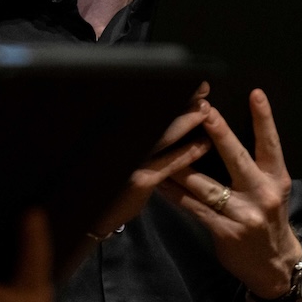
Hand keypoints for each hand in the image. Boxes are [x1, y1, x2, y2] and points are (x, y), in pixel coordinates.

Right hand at [90, 83, 211, 238]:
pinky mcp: (140, 180)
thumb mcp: (121, 156)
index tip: (190, 84)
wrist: (95, 217)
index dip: (168, 95)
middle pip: (155, 118)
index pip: (147, 110)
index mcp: (119, 134)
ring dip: (186, 122)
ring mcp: (131, 161)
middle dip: (180, 103)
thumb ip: (140, 140)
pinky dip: (187, 152)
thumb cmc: (111, 185)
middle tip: (202, 90)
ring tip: (206, 110)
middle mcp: (123, 143)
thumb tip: (164, 119)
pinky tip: (203, 145)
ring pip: (163, 136)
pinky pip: (169, 163)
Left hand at [158, 89, 300, 300]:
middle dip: (219, 133)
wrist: (274, 265)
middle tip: (204, 110)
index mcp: (276, 178)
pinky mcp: (225, 232)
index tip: (254, 93)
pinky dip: (175, 193)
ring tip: (165, 143)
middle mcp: (262, 193)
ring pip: (207, 184)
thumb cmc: (267, 217)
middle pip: (237, 158)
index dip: (264, 119)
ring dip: (182, 164)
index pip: (271, 143)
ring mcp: (244, 215)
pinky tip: (160, 180)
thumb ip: (254, 165)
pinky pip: (194, 207)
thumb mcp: (272, 190)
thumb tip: (220, 135)